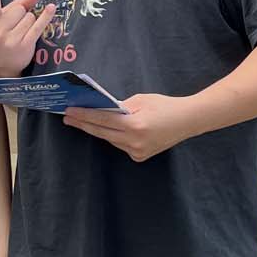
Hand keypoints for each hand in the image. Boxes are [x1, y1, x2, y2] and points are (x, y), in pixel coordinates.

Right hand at [0, 0, 57, 76]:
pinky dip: (46, 16)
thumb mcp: (1, 23)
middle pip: (18, 9)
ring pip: (30, 17)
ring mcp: (11, 38)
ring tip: (20, 34)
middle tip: (14, 28)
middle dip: (21, 14)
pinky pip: (38, 25)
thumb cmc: (1, 40)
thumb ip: (16, 7)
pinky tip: (51, 8)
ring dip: (29, 22)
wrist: (1, 68)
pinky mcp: (24, 45)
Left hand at [63, 93, 197, 162]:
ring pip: (110, 140)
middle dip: (83, 124)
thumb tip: (101, 110)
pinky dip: (113, 136)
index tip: (68, 111)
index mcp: (135, 125)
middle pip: (101, 133)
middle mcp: (134, 142)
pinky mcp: (140, 156)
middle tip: (67, 117)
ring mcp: (138, 152)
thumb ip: (120, 107)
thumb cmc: (165, 106)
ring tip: (81, 120)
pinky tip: (106, 129)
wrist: (189, 121)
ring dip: (97, 130)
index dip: (84, 115)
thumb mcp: (141, 100)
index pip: (102, 120)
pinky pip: (120, 145)